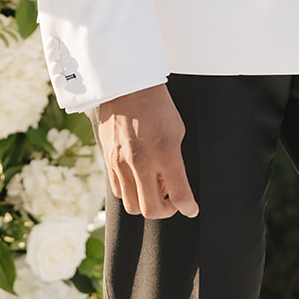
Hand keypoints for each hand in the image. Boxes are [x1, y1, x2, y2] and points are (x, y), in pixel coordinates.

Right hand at [97, 83, 198, 219]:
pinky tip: (138, 178)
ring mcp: (121, 162)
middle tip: (171, 201)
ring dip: (146, 203)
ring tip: (153, 188)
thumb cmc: (157, 106)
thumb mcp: (176, 132)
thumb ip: (174, 163)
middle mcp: (141, 161)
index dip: (189, 208)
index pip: (180, 196)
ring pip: (132, 206)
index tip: (191, 209)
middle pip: (152, 210)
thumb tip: (167, 188)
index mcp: (165, 152)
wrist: (128, 86)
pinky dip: (131, 192)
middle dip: (166, 211)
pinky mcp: (108, 160)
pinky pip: (118, 191)